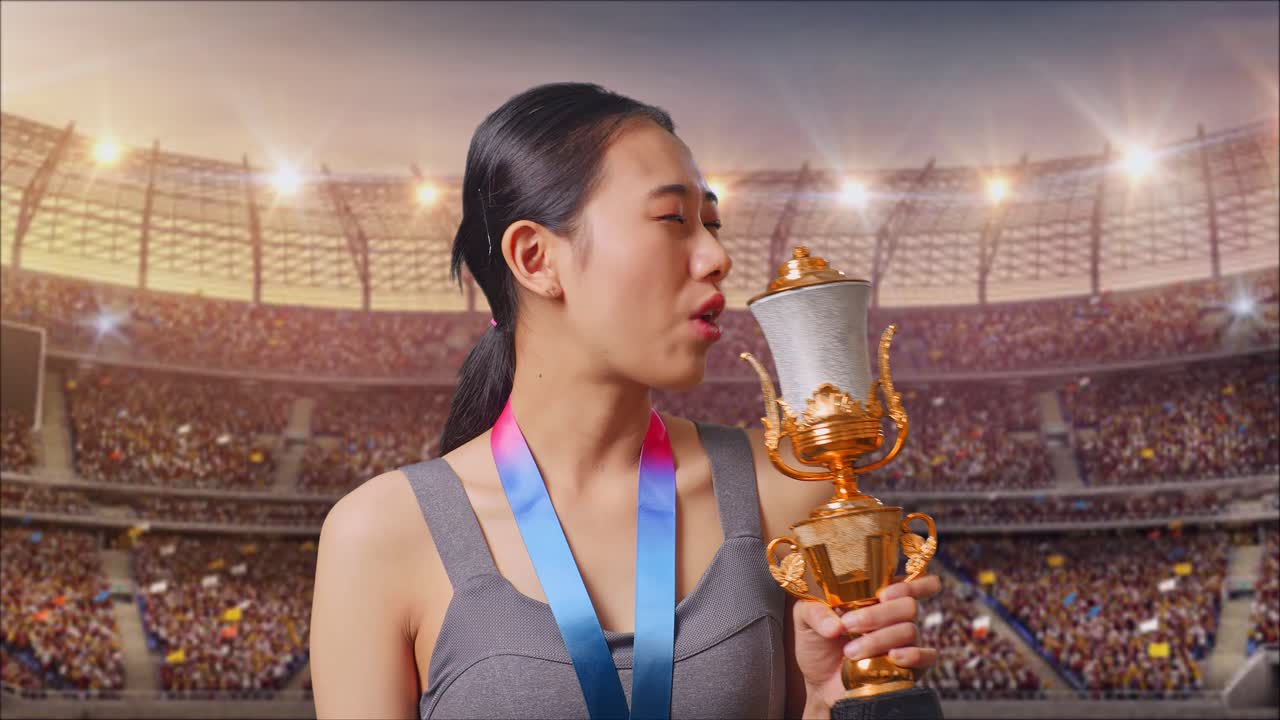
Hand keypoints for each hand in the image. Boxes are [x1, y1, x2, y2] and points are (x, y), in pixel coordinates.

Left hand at [791, 574, 942, 715]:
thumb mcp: (805, 621)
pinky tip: (892, 656)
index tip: (888, 591)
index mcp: (875, 599)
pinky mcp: (911, 667)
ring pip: (909, 630)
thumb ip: (814, 612)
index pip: (908, 584)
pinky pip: (927, 656)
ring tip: (850, 651)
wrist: (819, 685)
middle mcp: (895, 617)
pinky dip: (912, 655)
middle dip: (877, 614)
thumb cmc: (817, 646)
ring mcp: (904, 642)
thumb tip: (836, 625)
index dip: (915, 582)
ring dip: (878, 639)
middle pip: (907, 605)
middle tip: (848, 625)